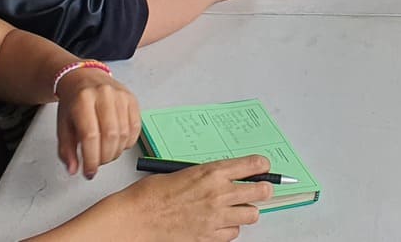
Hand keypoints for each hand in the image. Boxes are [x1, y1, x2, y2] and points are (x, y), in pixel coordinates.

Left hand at [55, 68, 139, 179]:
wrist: (84, 77)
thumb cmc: (74, 101)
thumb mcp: (62, 124)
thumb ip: (66, 149)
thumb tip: (74, 169)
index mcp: (82, 100)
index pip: (90, 136)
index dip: (91, 159)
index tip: (89, 172)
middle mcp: (103, 95)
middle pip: (110, 136)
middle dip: (104, 158)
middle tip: (97, 163)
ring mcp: (120, 96)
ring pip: (124, 134)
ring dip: (115, 152)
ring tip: (105, 153)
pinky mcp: (132, 99)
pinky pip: (135, 128)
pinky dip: (128, 142)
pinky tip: (117, 144)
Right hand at [107, 155, 273, 239]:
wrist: (136, 218)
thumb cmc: (152, 194)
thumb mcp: (184, 173)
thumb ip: (208, 176)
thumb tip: (223, 177)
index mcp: (212, 172)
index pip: (252, 165)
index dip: (262, 166)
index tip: (264, 167)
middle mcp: (219, 194)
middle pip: (261, 191)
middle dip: (263, 189)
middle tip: (261, 189)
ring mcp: (216, 217)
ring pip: (252, 215)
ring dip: (246, 211)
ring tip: (235, 209)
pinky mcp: (210, 237)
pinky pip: (234, 233)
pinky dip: (229, 229)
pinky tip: (219, 224)